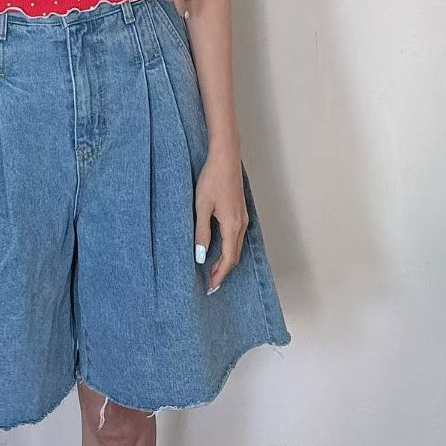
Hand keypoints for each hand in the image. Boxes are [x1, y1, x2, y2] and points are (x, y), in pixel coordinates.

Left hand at [195, 151, 248, 294]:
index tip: (211, 287)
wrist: (226, 158)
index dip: (220, 275)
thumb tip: (201, 256)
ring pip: (237, 246)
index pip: (228, 259)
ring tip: (212, 268)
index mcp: (232, 226)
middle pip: (235, 256)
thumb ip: (202, 232)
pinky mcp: (240, 211)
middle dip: (223, 271)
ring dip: (226, 260)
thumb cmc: (212, 179)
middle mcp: (242, 224)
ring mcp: (243, 217)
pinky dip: (229, 248)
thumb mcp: (202, 206)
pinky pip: (237, 237)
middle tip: (210, 283)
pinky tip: (219, 247)